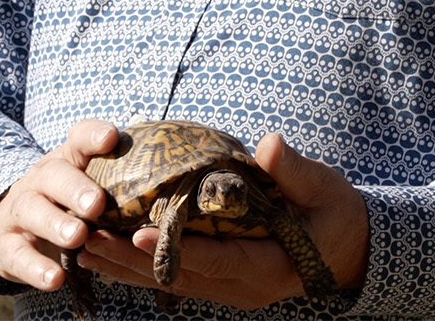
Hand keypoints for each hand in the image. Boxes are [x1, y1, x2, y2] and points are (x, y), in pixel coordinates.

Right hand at [0, 118, 117, 291]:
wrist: (9, 225)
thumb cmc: (67, 202)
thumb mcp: (90, 184)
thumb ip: (122, 179)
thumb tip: (185, 179)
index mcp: (68, 160)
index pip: (79, 139)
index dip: (93, 136)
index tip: (111, 138)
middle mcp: (41, 179)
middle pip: (55, 175)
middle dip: (75, 188)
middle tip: (97, 203)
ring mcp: (21, 211)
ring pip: (33, 210)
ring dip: (55, 224)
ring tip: (78, 237)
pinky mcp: (7, 245)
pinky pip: (18, 255)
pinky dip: (35, 268)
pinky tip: (55, 279)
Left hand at [78, 132, 367, 309]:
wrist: (353, 247)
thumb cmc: (338, 213)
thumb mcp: (325, 187)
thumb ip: (294, 170)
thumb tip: (269, 144)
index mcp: (268, 266)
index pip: (213, 259)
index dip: (173, 245)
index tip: (136, 228)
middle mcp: (244, 287)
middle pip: (179, 275)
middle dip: (129, 259)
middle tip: (86, 236)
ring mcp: (232, 289)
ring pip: (170, 281)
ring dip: (125, 266)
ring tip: (82, 246)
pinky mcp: (223, 281)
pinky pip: (176, 277)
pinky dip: (141, 265)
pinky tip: (108, 253)